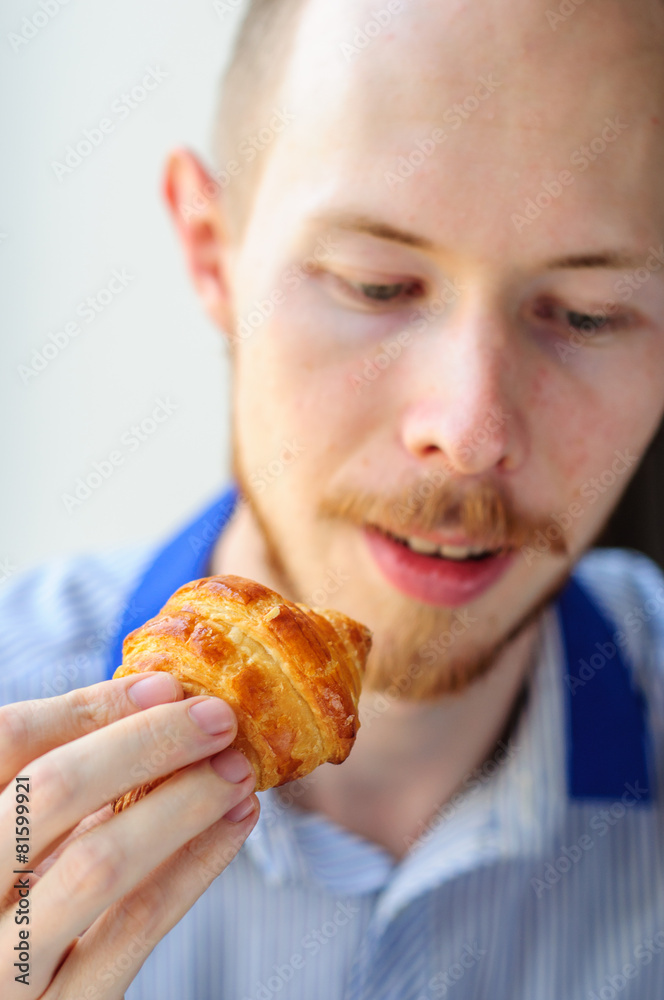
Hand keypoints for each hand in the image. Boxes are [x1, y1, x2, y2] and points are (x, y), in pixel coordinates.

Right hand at [0, 673, 258, 998]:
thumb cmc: (13, 902)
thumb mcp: (19, 831)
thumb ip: (60, 786)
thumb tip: (158, 702)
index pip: (8, 740)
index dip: (88, 706)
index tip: (165, 686)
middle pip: (49, 792)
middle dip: (146, 742)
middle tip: (218, 717)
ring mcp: (3, 965)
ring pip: (97, 863)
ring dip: (182, 803)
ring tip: (236, 770)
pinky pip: (133, 928)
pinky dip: (195, 864)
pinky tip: (234, 824)